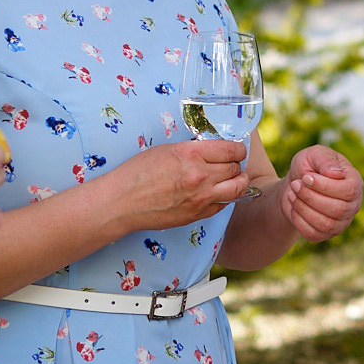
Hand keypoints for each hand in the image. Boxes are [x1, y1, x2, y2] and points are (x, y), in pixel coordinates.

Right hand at [109, 139, 250, 230]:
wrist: (123, 202)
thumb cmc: (138, 173)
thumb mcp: (167, 150)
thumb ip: (193, 151)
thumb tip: (212, 152)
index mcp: (191, 154)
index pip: (231, 149)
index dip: (238, 149)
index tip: (236, 150)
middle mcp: (200, 175)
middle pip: (236, 168)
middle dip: (236, 164)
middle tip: (231, 164)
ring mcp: (201, 197)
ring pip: (238, 188)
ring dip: (239, 182)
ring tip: (235, 179)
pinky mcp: (197, 214)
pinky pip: (223, 205)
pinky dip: (224, 198)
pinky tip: (217, 193)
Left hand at [277, 145, 362, 241]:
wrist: (294, 185)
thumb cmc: (308, 167)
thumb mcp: (314, 154)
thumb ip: (325, 159)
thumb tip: (337, 174)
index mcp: (355, 182)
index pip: (348, 190)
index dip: (324, 186)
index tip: (305, 177)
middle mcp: (353, 205)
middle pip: (338, 209)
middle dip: (310, 197)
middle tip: (295, 185)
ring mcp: (342, 222)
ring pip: (326, 224)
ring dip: (303, 208)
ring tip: (292, 194)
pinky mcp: (327, 234)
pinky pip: (314, 234)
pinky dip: (299, 221)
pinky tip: (294, 207)